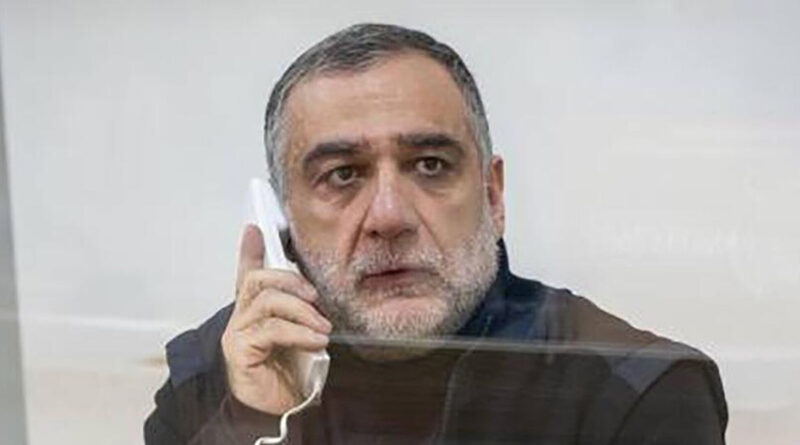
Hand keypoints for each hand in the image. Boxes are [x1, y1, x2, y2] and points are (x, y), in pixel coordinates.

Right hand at [221, 224, 331, 414]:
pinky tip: (316, 342)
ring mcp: (237, 334)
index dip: (250, 251)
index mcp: (255, 313)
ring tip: (323, 329)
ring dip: (302, 310)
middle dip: (290, 280)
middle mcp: (241, 319)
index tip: (254, 229)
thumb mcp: (302, 336)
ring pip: (267, 300)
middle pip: (258, 280)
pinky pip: (271, 328)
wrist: (280, 413)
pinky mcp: (239, 351)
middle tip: (315, 296)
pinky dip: (299, 332)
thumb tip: (320, 298)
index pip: (248, 274)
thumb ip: (303, 315)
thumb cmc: (290, 377)